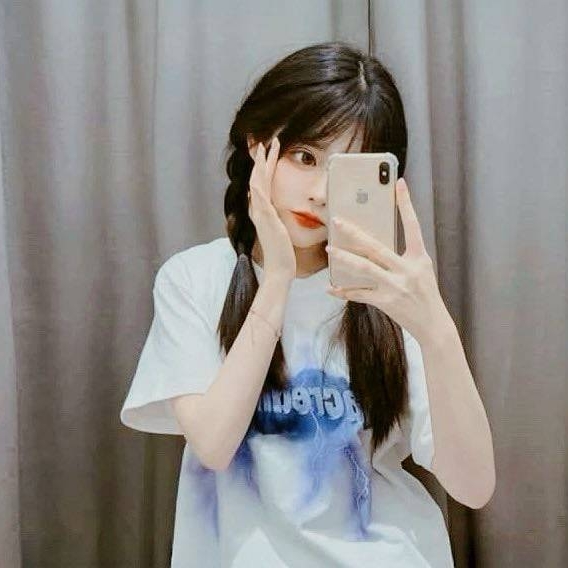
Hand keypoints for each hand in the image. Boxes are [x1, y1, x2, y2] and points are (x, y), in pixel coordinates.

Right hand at [248, 135, 296, 281]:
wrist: (279, 268)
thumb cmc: (283, 252)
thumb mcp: (280, 229)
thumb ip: (275, 217)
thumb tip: (275, 208)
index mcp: (262, 210)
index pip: (262, 182)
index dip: (263, 166)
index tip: (266, 150)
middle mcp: (258, 209)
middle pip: (258, 178)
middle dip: (260, 158)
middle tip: (263, 140)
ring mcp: (261, 214)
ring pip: (258, 182)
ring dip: (260, 164)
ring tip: (263, 147)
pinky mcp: (266, 219)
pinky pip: (260, 198)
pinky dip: (259, 184)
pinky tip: (259, 172)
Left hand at [325, 177, 451, 343]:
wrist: (433, 325)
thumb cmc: (424, 293)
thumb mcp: (420, 269)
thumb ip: (401, 256)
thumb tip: (373, 243)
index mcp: (419, 257)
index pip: (413, 226)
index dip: (406, 204)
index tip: (399, 184)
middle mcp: (407, 270)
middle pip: (376, 247)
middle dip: (355, 233)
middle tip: (337, 220)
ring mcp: (396, 286)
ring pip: (364, 268)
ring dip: (344, 258)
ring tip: (330, 249)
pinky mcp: (386, 302)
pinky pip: (360, 294)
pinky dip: (344, 291)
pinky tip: (331, 288)